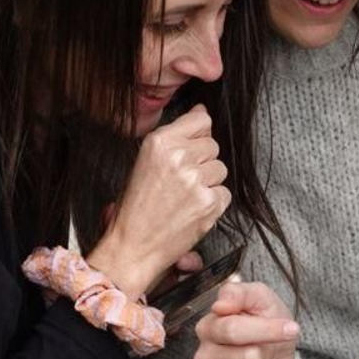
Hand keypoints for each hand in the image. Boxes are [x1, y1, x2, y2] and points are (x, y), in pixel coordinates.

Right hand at [88, 106, 229, 296]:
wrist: (133, 246)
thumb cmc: (135, 207)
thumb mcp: (145, 161)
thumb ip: (175, 136)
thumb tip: (202, 112)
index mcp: (159, 142)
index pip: (201, 120)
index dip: (199, 134)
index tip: (193, 145)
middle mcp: (179, 157)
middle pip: (213, 145)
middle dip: (202, 161)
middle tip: (182, 181)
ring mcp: (196, 180)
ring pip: (220, 169)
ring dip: (208, 182)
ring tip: (185, 197)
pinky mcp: (209, 203)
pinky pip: (225, 193)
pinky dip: (213, 203)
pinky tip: (193, 210)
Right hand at [193, 281, 297, 358]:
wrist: (279, 354)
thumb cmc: (266, 324)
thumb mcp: (260, 298)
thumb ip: (240, 293)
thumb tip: (220, 304)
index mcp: (208, 327)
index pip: (233, 330)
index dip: (267, 330)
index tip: (292, 328)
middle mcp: (203, 357)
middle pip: (249, 358)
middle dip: (269, 353)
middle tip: (268, 348)